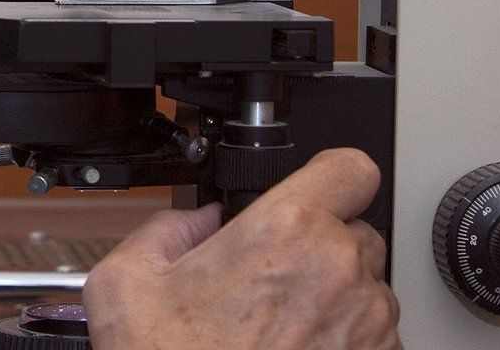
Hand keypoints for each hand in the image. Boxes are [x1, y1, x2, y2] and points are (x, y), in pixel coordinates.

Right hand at [83, 148, 400, 349]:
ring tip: (277, 326)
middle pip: (353, 231)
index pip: (350, 167)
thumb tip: (198, 223)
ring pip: (367, 287)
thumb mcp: (124, 281)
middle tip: (270, 279)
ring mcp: (368, 326)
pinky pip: (374, 337)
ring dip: (333, 298)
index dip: (329, 175)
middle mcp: (339, 272)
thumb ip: (167, 228)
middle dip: (318, 248)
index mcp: (284, 231)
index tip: (315, 189)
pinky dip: (343, 341)